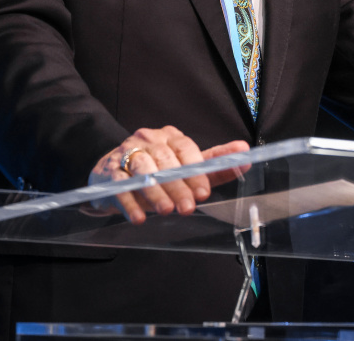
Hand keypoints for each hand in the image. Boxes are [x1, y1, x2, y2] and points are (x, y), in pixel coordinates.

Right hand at [88, 126, 248, 224]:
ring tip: (166, 211)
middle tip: (188, 207)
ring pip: (143, 171)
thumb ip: (214, 163)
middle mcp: (148, 140)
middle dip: (178, 186)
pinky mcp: (109, 171)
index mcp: (170, 136)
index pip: (186, 149)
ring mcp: (126, 153)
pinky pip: (120, 186)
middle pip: (165, 161)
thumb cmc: (156, 170)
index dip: (196, 171)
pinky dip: (130, 203)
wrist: (111, 173)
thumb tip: (245, 153)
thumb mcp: (186, 166)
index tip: (204, 192)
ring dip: (155, 193)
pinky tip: (139, 217)